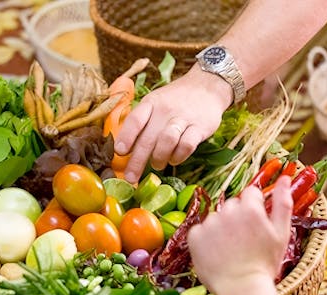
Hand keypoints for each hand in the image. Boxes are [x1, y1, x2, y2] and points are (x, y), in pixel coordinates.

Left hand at [114, 66, 231, 182]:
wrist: (207, 85)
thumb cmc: (175, 99)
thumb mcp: (155, 101)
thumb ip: (142, 121)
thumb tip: (124, 148)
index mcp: (151, 103)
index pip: (135, 120)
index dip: (126, 137)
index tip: (119, 152)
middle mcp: (165, 110)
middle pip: (148, 138)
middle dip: (137, 161)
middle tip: (130, 177)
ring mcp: (183, 118)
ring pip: (167, 141)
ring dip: (159, 158)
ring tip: (157, 165)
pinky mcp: (200, 127)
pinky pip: (187, 145)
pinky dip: (179, 156)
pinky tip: (174, 159)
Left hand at [187, 176, 292, 293]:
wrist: (242, 289)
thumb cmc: (265, 263)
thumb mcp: (281, 233)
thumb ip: (282, 202)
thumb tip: (285, 177)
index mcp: (250, 208)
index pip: (250, 194)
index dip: (254, 209)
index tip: (255, 226)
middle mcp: (227, 211)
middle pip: (232, 206)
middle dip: (238, 218)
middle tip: (244, 241)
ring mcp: (209, 223)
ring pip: (216, 218)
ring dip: (221, 229)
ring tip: (230, 250)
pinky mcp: (194, 236)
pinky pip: (200, 230)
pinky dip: (206, 240)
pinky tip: (216, 253)